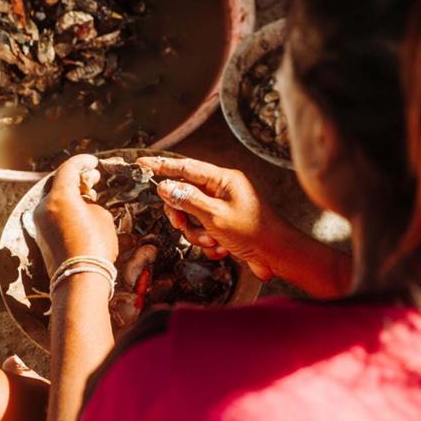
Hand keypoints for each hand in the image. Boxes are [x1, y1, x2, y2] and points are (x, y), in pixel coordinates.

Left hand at [33, 154, 118, 277]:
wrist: (80, 279)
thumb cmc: (95, 246)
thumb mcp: (101, 216)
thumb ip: (90, 202)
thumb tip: (83, 203)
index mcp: (59, 196)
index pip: (69, 168)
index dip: (83, 162)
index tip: (93, 162)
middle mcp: (44, 206)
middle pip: (58, 183)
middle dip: (77, 178)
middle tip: (93, 177)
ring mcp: (39, 222)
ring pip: (54, 199)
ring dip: (71, 193)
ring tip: (89, 194)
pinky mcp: (41, 235)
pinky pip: (52, 213)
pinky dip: (65, 207)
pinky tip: (80, 211)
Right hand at [137, 156, 285, 279]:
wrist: (278, 256)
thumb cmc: (255, 232)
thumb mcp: (216, 216)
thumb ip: (188, 200)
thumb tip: (165, 187)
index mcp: (223, 180)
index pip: (186, 167)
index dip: (162, 167)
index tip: (142, 165)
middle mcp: (222, 191)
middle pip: (185, 195)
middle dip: (183, 215)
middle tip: (183, 224)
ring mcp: (223, 208)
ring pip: (192, 217)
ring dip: (198, 234)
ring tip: (213, 242)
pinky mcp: (224, 226)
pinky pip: (203, 231)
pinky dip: (208, 243)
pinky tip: (222, 249)